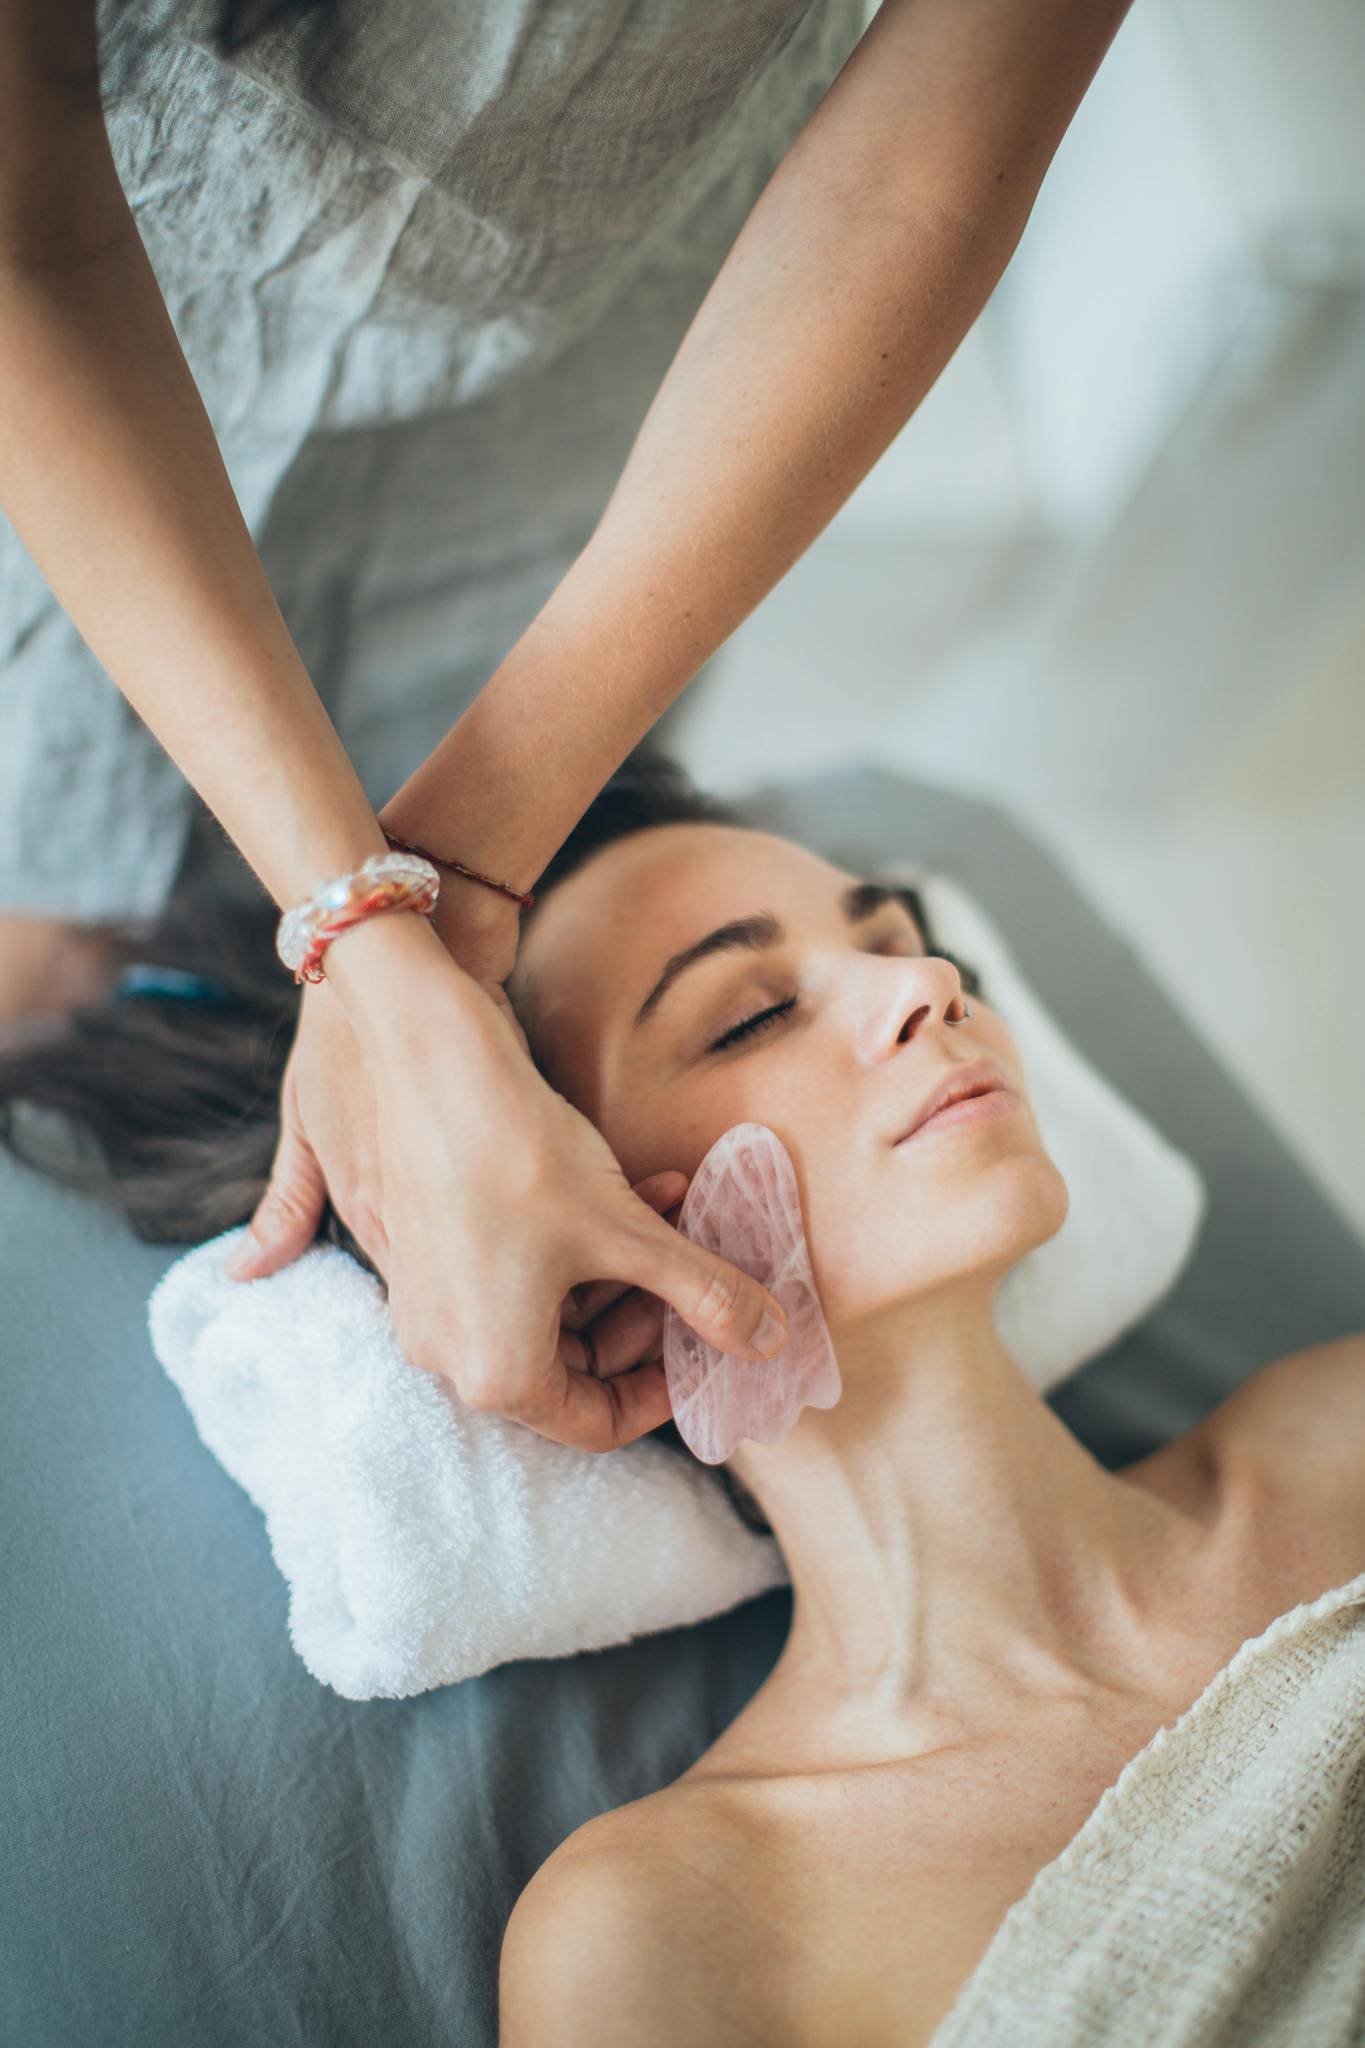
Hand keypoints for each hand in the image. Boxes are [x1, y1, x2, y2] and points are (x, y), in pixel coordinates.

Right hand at [227, 911, 787, 1450]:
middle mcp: (450, 1353)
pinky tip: (633, 1189)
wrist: (433, 1065)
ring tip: (673, 1208)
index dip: (664, 1391)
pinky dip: (577, 1244)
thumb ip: (707, 1297)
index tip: (706, 1348)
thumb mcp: (632, 1235)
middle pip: (573, 1368)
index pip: (595, 1423)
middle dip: (647, 1313)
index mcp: (496, 1376)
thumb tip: (771, 1344)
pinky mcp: (427, 1252)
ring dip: (621, 1267)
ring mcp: (431, 1303)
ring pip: (550, 1312)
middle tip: (695, 1269)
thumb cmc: (522, 1158)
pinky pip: (515, 1274)